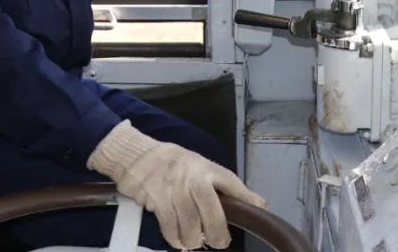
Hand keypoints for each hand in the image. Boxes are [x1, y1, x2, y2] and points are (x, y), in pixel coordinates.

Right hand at [87, 121, 266, 249]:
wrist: (138, 155)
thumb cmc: (173, 163)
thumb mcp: (200, 166)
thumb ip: (223, 185)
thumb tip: (256, 204)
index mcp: (206, 168)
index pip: (231, 183)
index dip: (247, 198)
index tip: (259, 211)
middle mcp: (192, 177)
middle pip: (212, 213)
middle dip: (218, 235)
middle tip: (219, 241)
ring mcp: (174, 189)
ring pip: (191, 226)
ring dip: (194, 240)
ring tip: (195, 241)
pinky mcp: (157, 200)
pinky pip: (170, 228)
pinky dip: (176, 239)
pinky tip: (179, 239)